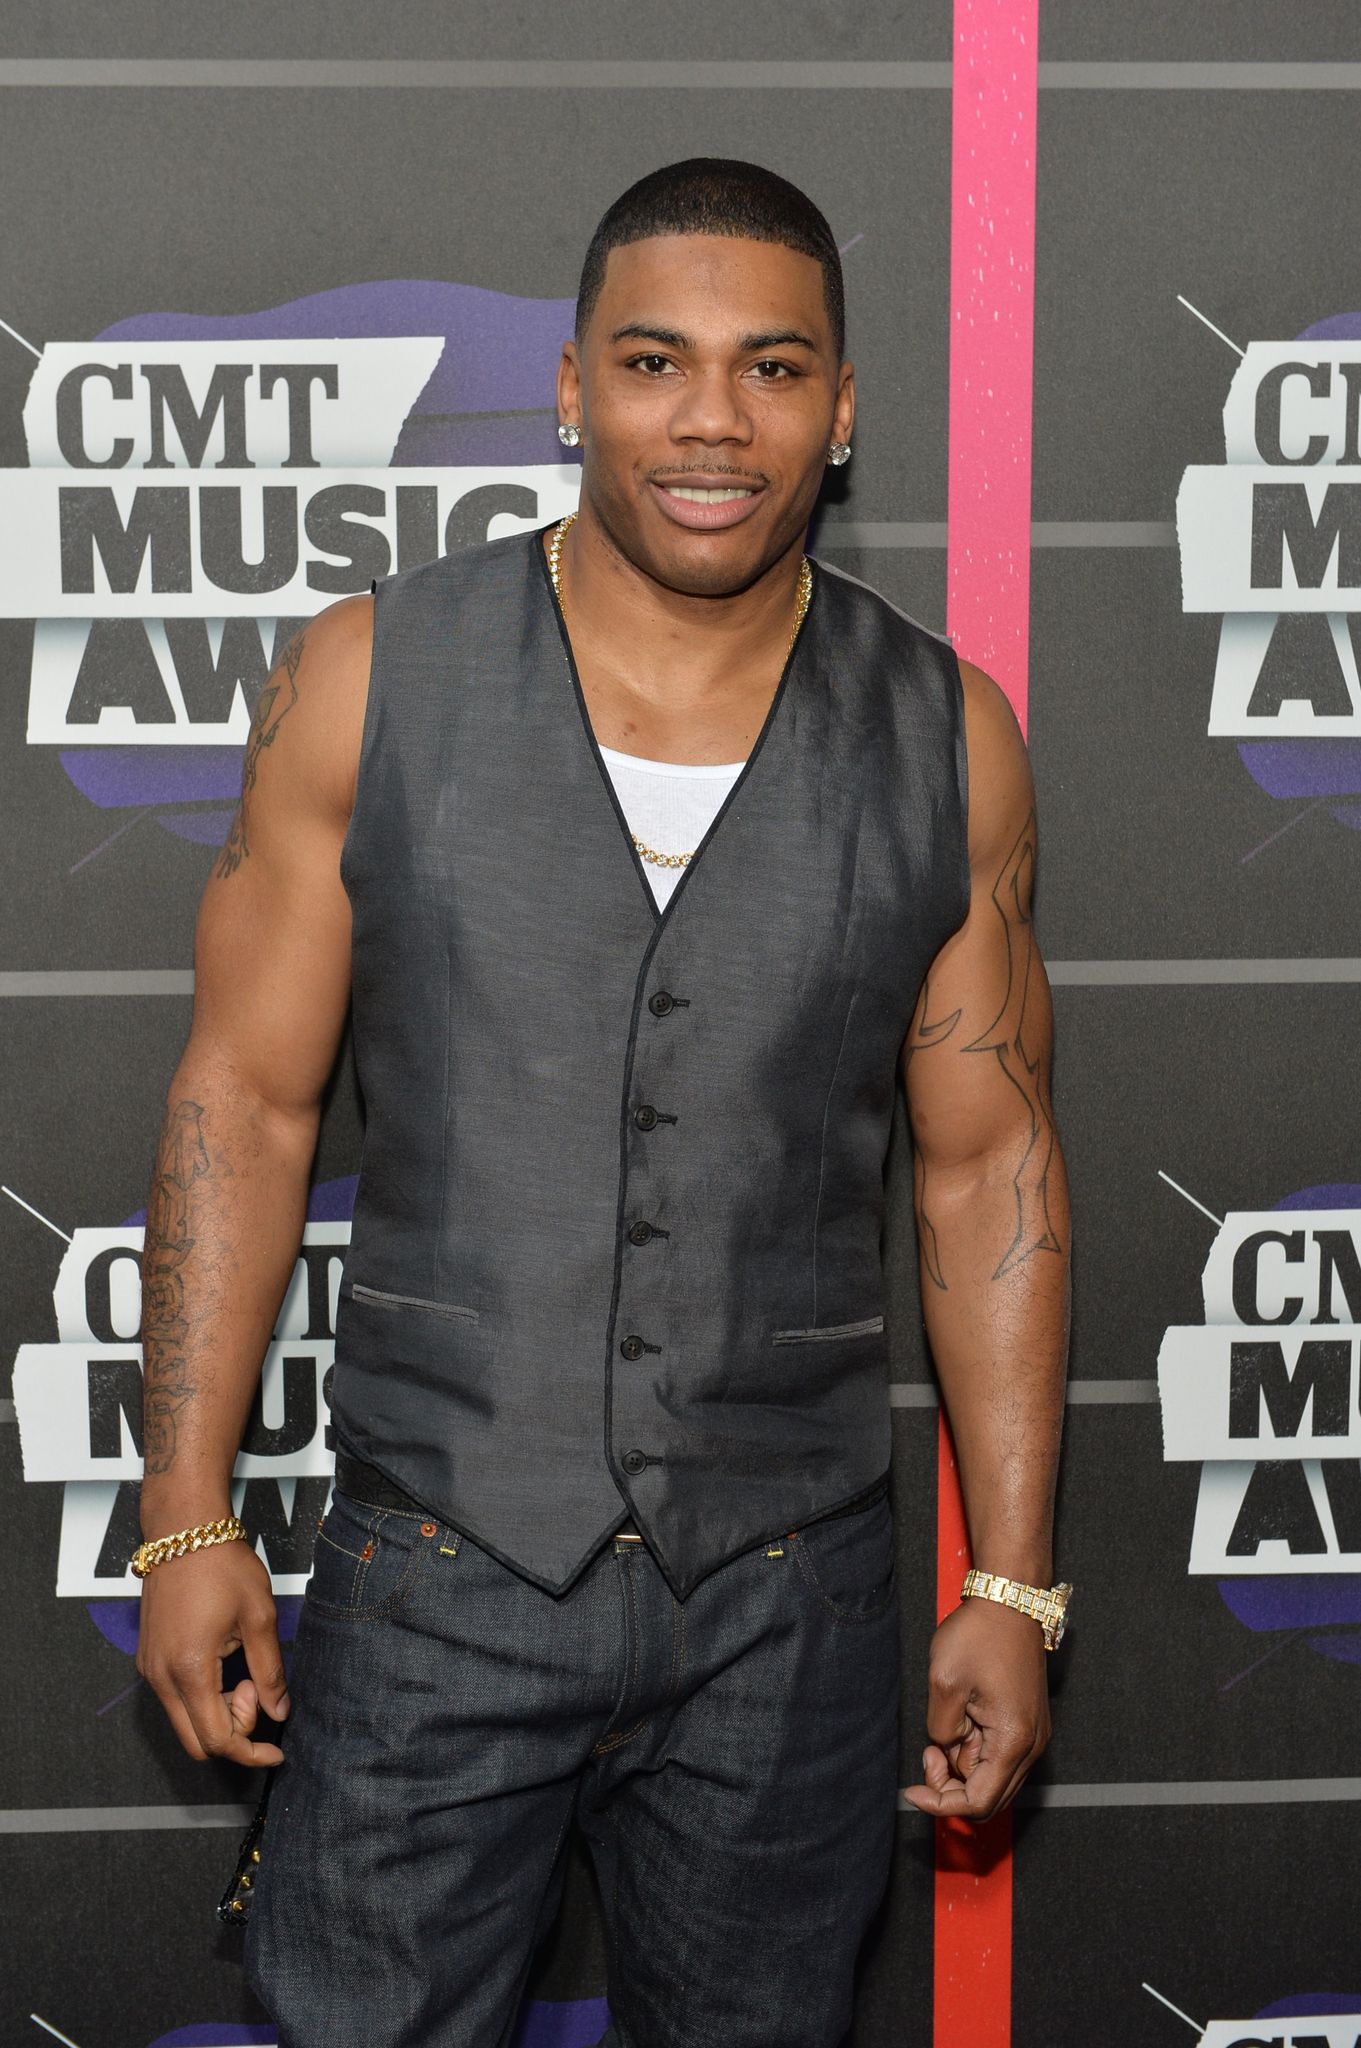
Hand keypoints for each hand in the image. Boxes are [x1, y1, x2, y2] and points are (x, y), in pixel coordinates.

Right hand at [136, 1540, 289, 1766]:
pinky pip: (175, 1698)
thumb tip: (279, 1711)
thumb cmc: (222, 1565)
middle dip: (233, 1733)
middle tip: (258, 1692)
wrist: (184, 1530)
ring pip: (184, 1721)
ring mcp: (150, 1668)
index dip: (250, 1753)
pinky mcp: (148, 1657)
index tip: (276, 1750)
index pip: (217, 1739)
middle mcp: (161, 1677)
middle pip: (195, 1741)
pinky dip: (203, 1697)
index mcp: (189, 1670)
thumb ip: (270, 1671)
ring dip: (218, 1713)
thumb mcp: (259, 1617)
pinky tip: (225, 1664)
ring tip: (244, 1670)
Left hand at [901, 1596, 1050, 1821]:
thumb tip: (944, 1750)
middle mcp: (1030, 1746)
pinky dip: (974, 1751)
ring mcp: (1032, 1735)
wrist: (1009, 1601)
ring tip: (943, 1726)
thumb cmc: (980, 1635)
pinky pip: (998, 1756)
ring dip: (962, 1768)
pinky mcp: (1026, 1723)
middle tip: (927, 1756)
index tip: (913, 1789)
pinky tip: (959, 1722)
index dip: (940, 1804)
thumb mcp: (944, 1683)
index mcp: (1013, 1742)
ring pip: (993, 1779)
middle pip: (989, 1799)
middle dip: (951, 1789)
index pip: (977, 1803)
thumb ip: (940, 1729)